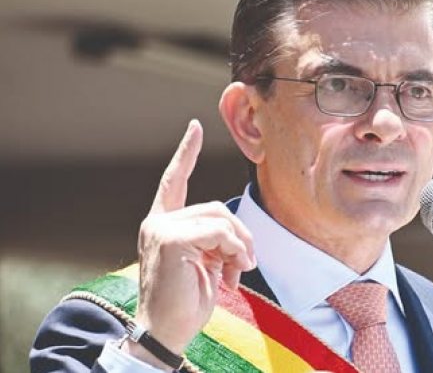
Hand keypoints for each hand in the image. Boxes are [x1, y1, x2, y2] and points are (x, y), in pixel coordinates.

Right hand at [122, 120, 255, 368]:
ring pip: (219, 218)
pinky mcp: (169, 239)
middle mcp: (158, 221)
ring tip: (238, 271)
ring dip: (239, 246)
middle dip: (239, 235)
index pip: (175, 180)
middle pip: (215, 207)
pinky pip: (217, 232)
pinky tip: (230, 274)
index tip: (195, 127)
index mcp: (164, 224)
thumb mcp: (205, 263)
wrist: (166, 333)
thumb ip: (214, 239)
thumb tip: (236, 234)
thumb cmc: (186, 301)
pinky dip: (233, 251)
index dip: (186, 153)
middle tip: (246, 263)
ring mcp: (160, 228)